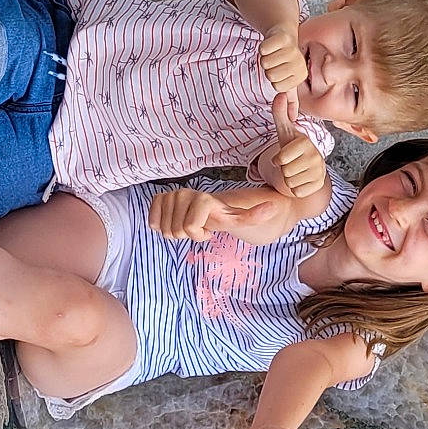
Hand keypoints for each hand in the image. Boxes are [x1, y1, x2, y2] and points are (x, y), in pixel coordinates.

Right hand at [148, 185, 277, 241]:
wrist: (211, 208)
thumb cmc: (225, 216)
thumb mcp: (241, 218)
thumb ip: (255, 215)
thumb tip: (275, 206)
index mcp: (203, 199)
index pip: (189, 227)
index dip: (198, 235)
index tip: (210, 232)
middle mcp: (184, 193)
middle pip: (175, 231)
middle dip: (188, 235)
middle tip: (200, 228)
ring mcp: (170, 195)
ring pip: (163, 228)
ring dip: (176, 232)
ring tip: (190, 224)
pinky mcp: (159, 199)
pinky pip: (152, 221)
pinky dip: (161, 226)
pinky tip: (176, 222)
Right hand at [257, 23, 304, 96]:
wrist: (283, 34)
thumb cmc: (284, 60)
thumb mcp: (288, 80)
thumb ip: (291, 99)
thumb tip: (293, 118)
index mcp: (300, 75)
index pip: (277, 87)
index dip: (273, 79)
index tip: (279, 70)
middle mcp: (299, 63)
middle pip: (271, 76)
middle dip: (268, 69)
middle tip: (275, 60)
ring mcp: (292, 50)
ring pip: (266, 63)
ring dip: (264, 57)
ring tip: (273, 53)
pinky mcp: (284, 38)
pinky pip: (264, 49)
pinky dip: (263, 47)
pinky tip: (271, 43)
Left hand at [268, 93, 325, 199]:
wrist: (306, 167)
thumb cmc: (293, 149)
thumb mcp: (284, 132)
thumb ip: (280, 113)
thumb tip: (280, 93)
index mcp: (305, 143)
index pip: (281, 158)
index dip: (277, 159)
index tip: (282, 156)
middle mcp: (315, 156)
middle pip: (285, 172)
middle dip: (283, 171)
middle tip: (289, 165)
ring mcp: (319, 172)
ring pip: (290, 183)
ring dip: (288, 180)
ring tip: (294, 171)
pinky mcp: (319, 185)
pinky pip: (297, 192)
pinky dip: (295, 189)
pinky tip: (300, 180)